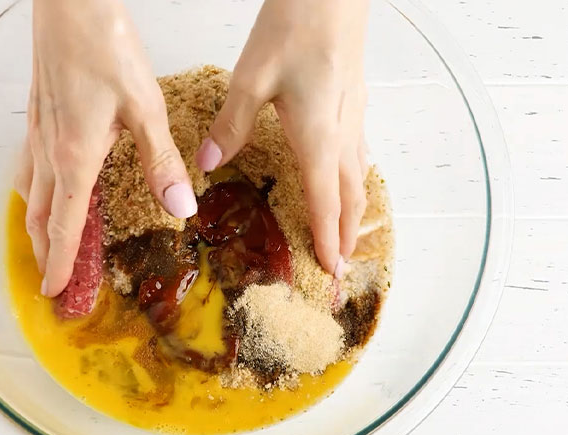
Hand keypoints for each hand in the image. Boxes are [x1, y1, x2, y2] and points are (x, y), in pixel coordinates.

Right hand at [15, 0, 196, 297]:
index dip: (60, 264)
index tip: (57, 293)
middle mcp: (49, 152)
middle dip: (43, 253)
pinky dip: (34, 194)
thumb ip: (160, 162)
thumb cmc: (104, 48)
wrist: (70, 6)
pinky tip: (45, 189)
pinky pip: (29, 168)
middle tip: (51, 280)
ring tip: (45, 245)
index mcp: (75, 158)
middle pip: (39, 217)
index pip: (64, 227)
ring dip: (35, 226)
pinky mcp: (37, 116)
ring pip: (29, 194)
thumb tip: (179, 207)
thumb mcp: (144, 107)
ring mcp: (38, 134)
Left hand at [195, 0, 368, 278]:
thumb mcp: (253, 78)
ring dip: (354, 214)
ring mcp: (354, 119)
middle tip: (342, 270)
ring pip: (358, 179)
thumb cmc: (297, 28)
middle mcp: (342, 136)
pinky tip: (346, 180)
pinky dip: (354, 183)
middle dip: (346, 238)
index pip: (324, 204)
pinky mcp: (355, 103)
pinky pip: (359, 156)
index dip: (326, 241)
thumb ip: (231, 125)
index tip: (330, 273)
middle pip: (349, 200)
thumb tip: (209, 164)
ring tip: (348, 237)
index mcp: (317, 138)